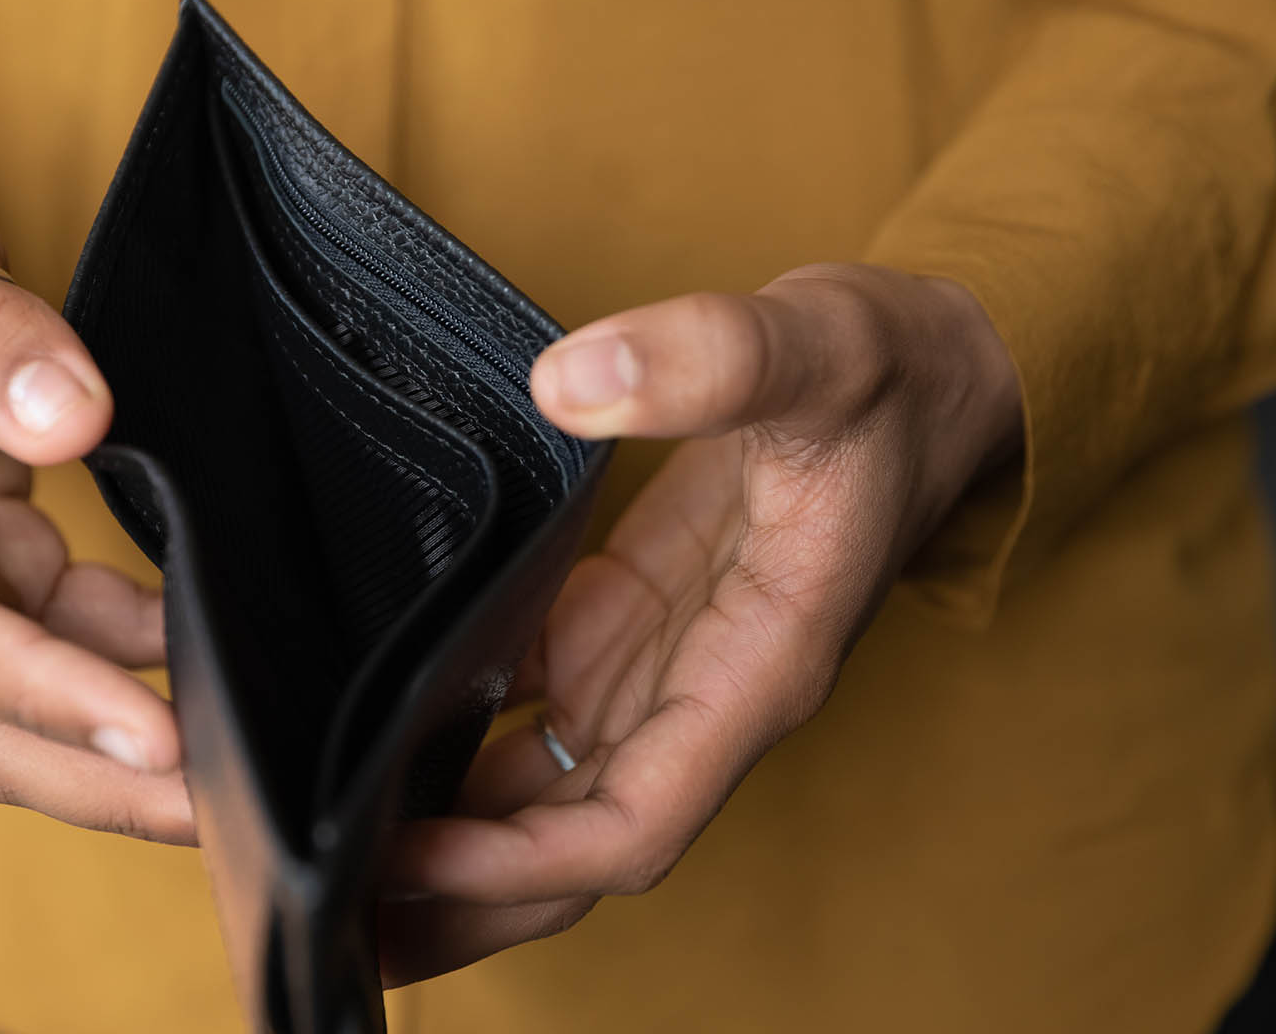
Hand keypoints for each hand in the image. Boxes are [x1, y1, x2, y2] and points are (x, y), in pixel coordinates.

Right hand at [0, 106, 190, 841]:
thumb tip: (74, 420)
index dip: (44, 691)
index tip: (154, 734)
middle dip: (85, 775)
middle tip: (211, 812)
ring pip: (3, 699)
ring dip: (105, 738)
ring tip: (226, 763)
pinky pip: (40, 635)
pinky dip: (114, 653)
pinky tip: (189, 649)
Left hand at [380, 264, 1021, 981]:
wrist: (937, 373)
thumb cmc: (895, 375)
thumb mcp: (818, 348)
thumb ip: (710, 359)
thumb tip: (568, 381)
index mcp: (759, 667)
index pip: (635, 818)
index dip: (519, 860)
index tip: (407, 860)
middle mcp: (708, 691)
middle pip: (578, 843)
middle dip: (467, 897)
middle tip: (339, 927)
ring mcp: (667, 661)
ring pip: (554, 791)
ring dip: (457, 837)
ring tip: (341, 862)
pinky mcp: (636, 615)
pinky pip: (545, 705)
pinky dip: (471, 738)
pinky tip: (387, 741)